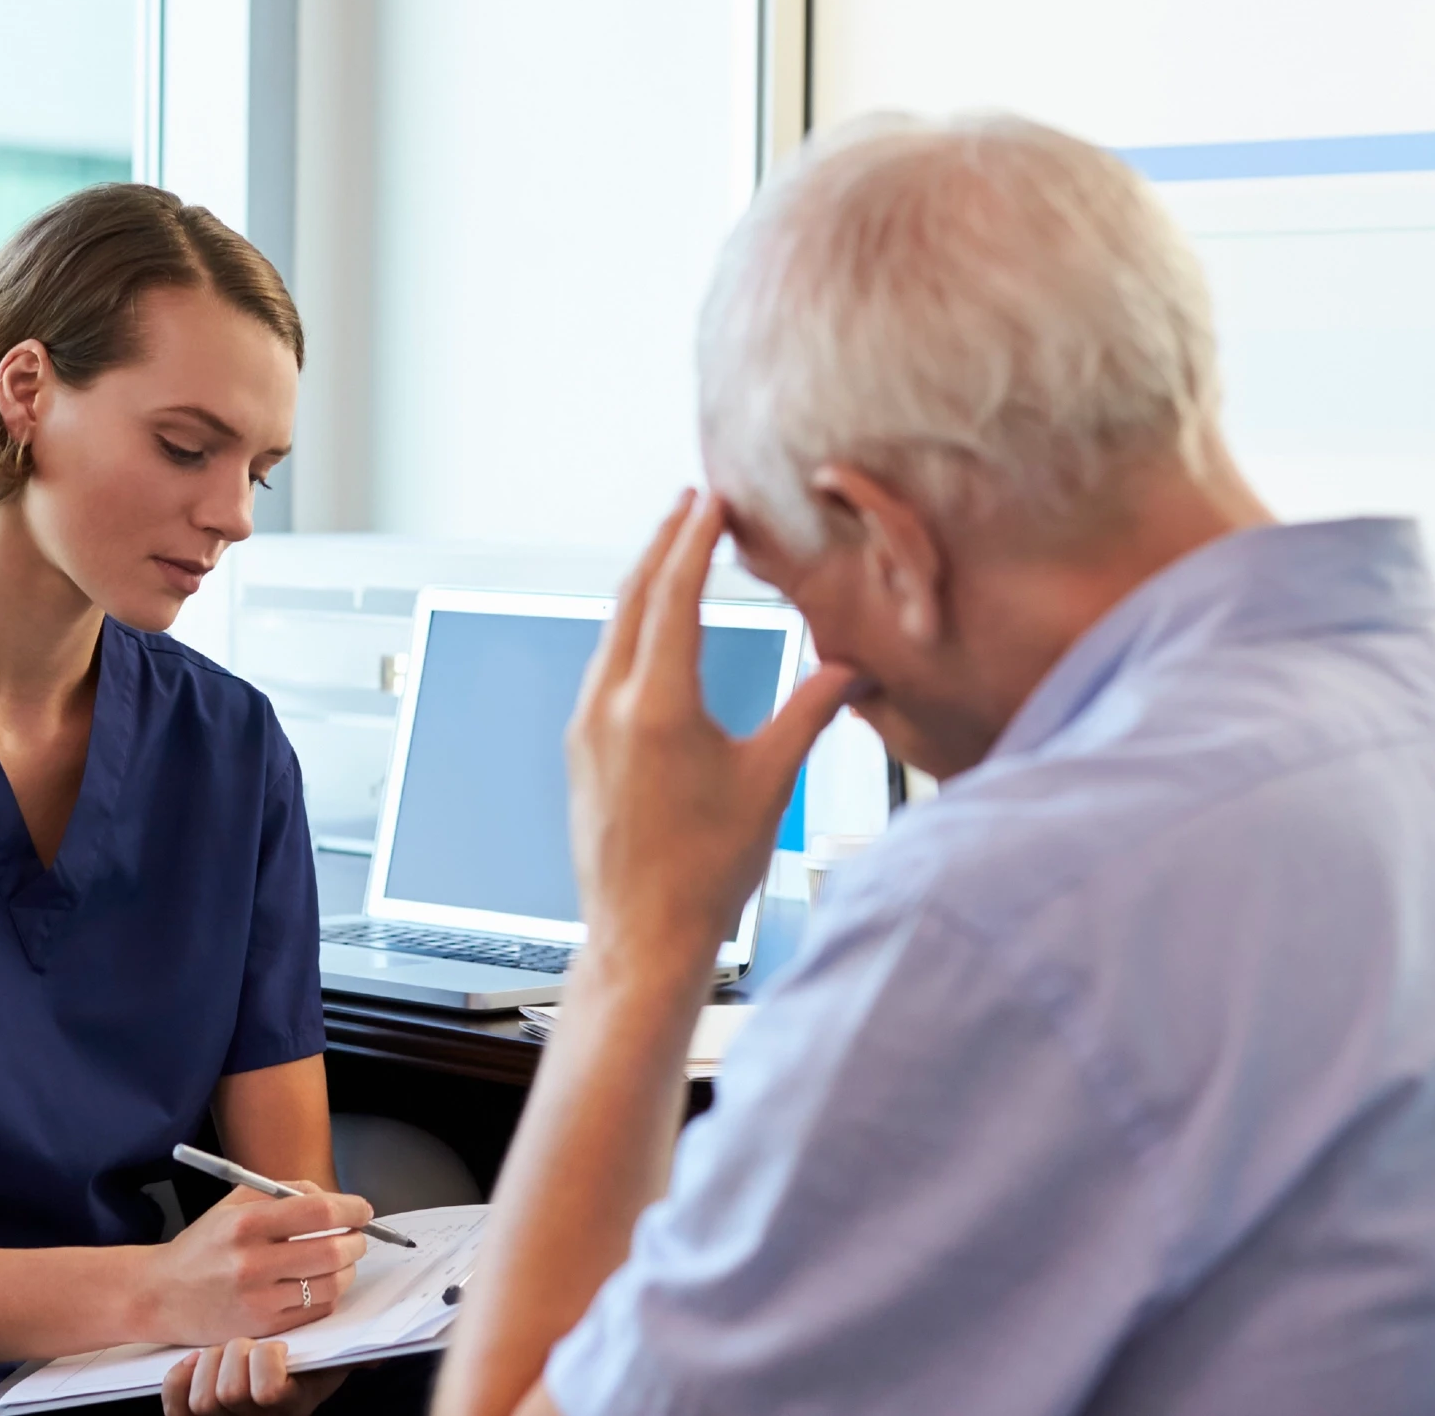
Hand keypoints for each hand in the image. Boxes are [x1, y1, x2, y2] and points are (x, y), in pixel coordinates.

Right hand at [135, 1182, 372, 1346]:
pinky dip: (329, 1294)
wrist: (161, 1294)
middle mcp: (252, 1263)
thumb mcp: (232, 1204)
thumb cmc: (202, 1246)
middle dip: (356, 1241)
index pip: (318, 1211)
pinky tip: (320, 1282)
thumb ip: (283, 1191)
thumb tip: (330, 1197)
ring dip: (348, 1269)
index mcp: (246, 1223)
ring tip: (341, 1259)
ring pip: (331, 1284)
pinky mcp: (263, 1328)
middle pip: (332, 1250)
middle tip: (356, 1235)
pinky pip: (316, 1310)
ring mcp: (259, 1300)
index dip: (351, 1209)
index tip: (362, 1210)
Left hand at [163, 1338, 350, 1415]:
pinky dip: (181, 1375)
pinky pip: (175, 1399)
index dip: (265, 1361)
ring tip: (224, 1352)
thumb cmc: (296, 1377)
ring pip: (203, 1398)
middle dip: (236, 1356)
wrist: (260, 1409)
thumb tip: (376, 1355)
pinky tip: (196, 1361)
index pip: (267, 1390)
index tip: (277, 1346)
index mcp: (290, 1407)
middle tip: (247, 1343)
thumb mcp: (325, 1370)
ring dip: (210, 1365)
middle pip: (230, 1392)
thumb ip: (347, 1357)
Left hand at [567, 490, 856, 981]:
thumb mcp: (772, 781)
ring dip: (642, 585)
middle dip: (663, 545)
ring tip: (671, 552)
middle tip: (690, 503)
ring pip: (612, 633)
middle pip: (633, 600)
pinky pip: (602, 668)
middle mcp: (610, 707)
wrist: (642, 934)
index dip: (695, 541)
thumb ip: (811, 711)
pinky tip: (646, 631)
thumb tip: (854, 669)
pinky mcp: (580, 750)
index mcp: (659, 706)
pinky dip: (628, 631)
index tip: (711, 501)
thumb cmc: (709, 869)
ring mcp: (587, 727)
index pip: (674, 596)